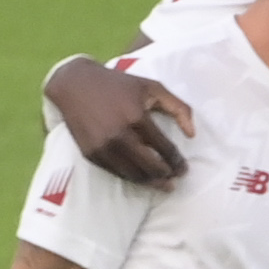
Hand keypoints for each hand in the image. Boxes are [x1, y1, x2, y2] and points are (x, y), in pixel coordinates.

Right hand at [51, 57, 193, 186]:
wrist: (75, 84)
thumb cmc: (118, 84)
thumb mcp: (152, 87)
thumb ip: (178, 107)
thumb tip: (192, 134)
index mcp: (137, 117)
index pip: (164, 148)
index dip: (177, 161)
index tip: (184, 168)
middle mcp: (119, 135)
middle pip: (150, 167)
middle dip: (166, 176)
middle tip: (175, 180)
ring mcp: (103, 147)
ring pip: (133, 175)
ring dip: (150, 182)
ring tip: (162, 183)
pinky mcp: (91, 154)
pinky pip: (116, 172)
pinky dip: (131, 177)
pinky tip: (141, 177)